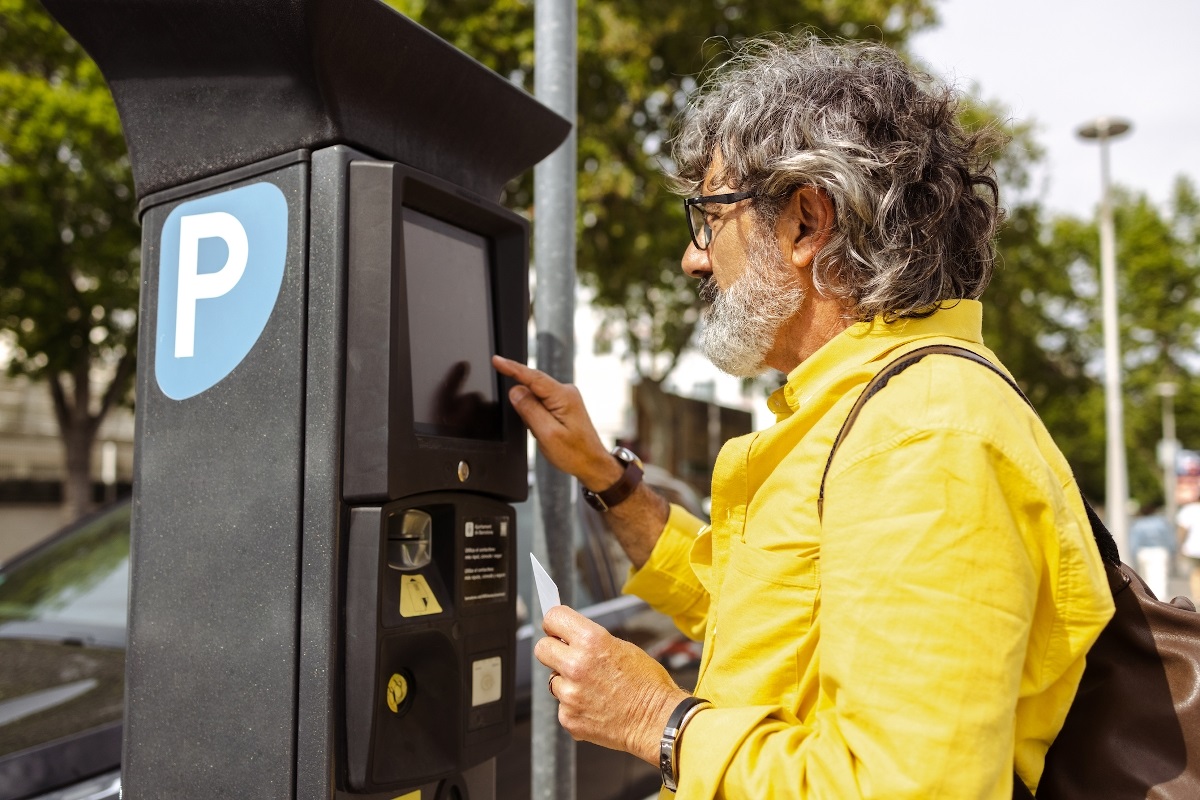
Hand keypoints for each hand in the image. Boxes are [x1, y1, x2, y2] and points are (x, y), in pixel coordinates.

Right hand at [492, 355, 622, 489]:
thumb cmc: (575, 453)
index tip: (497, 360)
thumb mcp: (547, 434)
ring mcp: (565, 398)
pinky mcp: (563, 405)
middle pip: (532, 388)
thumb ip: (530, 410)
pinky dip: (536, 417)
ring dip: (532, 415)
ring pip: (534, 398)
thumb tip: (515, 391)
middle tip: (535, 429)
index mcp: (563, 397)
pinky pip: (540, 404)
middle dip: (524, 407)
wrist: (592, 463)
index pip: (533, 377)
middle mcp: (566, 392)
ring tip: (545, 434)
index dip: (512, 368)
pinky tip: (546, 431)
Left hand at [536, 606, 690, 763]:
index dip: (554, 623)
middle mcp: (576, 665)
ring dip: (567, 682)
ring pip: (552, 680)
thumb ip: (592, 641)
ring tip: (593, 689)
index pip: (553, 618)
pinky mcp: (568, 717)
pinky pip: (562, 705)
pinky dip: (574, 706)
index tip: (556, 629)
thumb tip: (571, 639)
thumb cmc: (648, 684)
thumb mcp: (623, 648)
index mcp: (591, 641)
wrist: (658, 721)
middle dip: (553, 650)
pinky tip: (595, 706)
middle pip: (541, 648)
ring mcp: (570, 694)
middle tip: (567, 657)